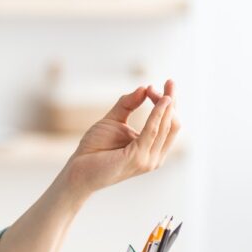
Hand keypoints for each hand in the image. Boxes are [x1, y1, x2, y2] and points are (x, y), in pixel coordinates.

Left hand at [62, 79, 180, 196]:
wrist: (78, 169)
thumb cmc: (94, 148)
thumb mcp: (113, 121)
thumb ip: (127, 104)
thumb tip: (144, 87)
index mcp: (152, 148)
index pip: (170, 123)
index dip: (169, 103)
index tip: (162, 84)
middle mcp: (155, 155)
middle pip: (173, 124)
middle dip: (171, 101)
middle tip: (169, 81)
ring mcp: (149, 159)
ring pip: (166, 127)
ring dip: (164, 105)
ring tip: (158, 88)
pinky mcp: (139, 158)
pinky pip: (152, 131)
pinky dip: (157, 114)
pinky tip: (158, 100)